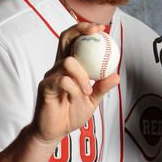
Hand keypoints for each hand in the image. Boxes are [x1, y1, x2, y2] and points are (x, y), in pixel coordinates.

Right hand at [31, 22, 119, 144]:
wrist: (55, 132)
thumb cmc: (70, 114)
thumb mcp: (92, 101)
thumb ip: (102, 88)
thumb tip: (116, 75)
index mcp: (70, 67)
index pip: (74, 41)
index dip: (84, 29)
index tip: (101, 29)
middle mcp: (59, 67)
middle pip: (65, 38)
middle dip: (80, 30)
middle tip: (96, 32)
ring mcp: (51, 75)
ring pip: (68, 62)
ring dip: (82, 75)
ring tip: (88, 91)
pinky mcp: (45, 87)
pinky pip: (62, 80)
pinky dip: (74, 87)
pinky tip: (79, 96)